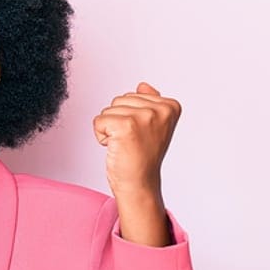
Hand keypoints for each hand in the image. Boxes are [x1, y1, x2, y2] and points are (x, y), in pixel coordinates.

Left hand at [92, 82, 180, 245]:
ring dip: (110, 129)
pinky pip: (99, 120)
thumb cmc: (143, 157)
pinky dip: (101, 136)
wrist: (139, 184)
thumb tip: (143, 85)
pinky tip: (117, 148)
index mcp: (170, 106)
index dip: (131, 116)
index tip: (143, 135)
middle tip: (132, 141)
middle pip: (119, 100)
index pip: (133, 95)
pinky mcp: (126, 126)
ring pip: (108, 110)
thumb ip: (149, 103)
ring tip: (125, 144)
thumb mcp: (152, 127)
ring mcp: (144, 117)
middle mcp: (160, 109)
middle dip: (119, 121)